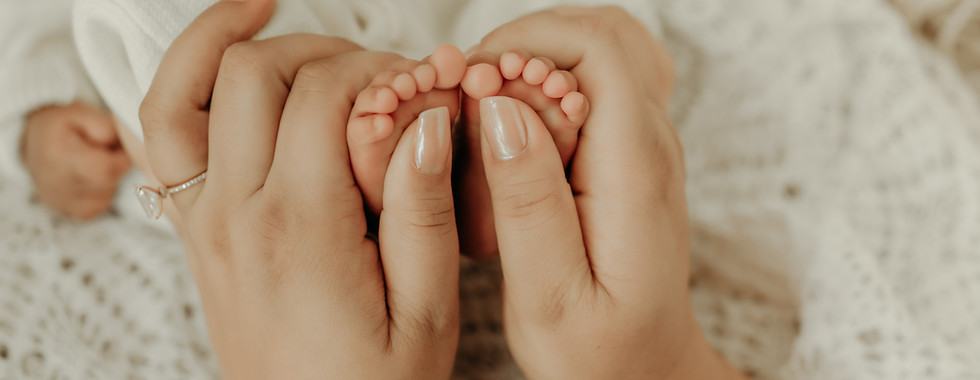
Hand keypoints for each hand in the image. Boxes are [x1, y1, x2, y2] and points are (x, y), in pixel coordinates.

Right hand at [20, 102, 130, 218]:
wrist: (35, 143)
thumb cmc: (61, 127)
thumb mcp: (79, 112)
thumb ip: (103, 126)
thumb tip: (118, 145)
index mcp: (57, 156)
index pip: (103, 169)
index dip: (121, 159)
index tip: (119, 148)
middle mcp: (54, 183)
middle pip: (106, 184)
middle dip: (116, 168)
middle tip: (108, 154)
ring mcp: (59, 200)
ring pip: (104, 198)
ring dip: (109, 182)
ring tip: (96, 165)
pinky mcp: (65, 210)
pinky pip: (96, 208)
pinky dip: (101, 194)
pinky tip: (91, 179)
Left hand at [139, 0, 458, 377]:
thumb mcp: (426, 312)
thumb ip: (426, 210)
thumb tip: (425, 121)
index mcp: (302, 229)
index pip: (326, 96)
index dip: (381, 71)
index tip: (421, 88)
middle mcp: (239, 215)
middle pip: (256, 74)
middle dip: (325, 49)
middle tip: (379, 75)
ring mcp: (206, 220)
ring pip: (185, 89)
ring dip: (224, 37)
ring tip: (267, 7)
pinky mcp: (197, 231)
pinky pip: (163, 134)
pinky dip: (183, 80)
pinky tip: (223, 60)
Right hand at [468, 7, 742, 378]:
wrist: (647, 371)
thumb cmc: (599, 351)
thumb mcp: (550, 294)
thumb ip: (527, 200)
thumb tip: (501, 109)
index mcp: (634, 169)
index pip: (598, 48)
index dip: (526, 44)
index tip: (473, 86)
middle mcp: (652, 143)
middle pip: (603, 31)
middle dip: (525, 41)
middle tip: (471, 91)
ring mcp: (645, 143)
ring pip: (599, 48)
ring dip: (534, 58)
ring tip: (486, 105)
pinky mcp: (629, 153)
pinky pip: (594, 82)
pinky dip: (547, 82)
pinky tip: (512, 124)